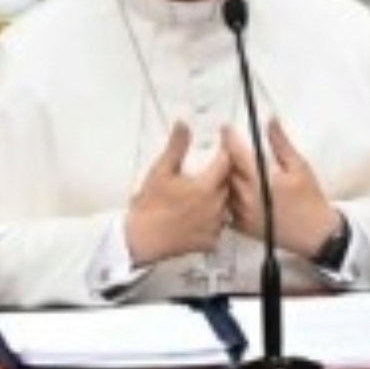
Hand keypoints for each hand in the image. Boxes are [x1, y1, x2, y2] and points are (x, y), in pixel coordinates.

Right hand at [123, 123, 232, 265]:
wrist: (142, 239)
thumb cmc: (149, 209)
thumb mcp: (161, 171)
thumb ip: (176, 147)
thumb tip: (183, 127)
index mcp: (205, 187)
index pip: (226, 162)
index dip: (222, 154)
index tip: (217, 152)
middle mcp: (214, 206)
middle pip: (227, 183)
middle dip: (217, 177)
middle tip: (200, 177)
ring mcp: (214, 225)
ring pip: (225, 204)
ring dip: (216, 199)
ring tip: (195, 198)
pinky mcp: (211, 240)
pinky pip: (220, 225)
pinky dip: (212, 219)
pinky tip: (196, 216)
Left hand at [225, 121, 338, 260]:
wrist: (315, 233)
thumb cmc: (310, 201)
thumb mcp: (299, 166)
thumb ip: (280, 143)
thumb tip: (271, 122)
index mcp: (261, 179)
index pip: (235, 152)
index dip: (228, 138)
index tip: (226, 130)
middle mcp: (248, 197)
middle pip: (225, 170)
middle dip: (226, 157)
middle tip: (231, 149)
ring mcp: (243, 213)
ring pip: (222, 188)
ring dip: (225, 177)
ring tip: (235, 171)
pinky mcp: (242, 226)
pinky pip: (225, 207)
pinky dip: (228, 197)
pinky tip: (237, 192)